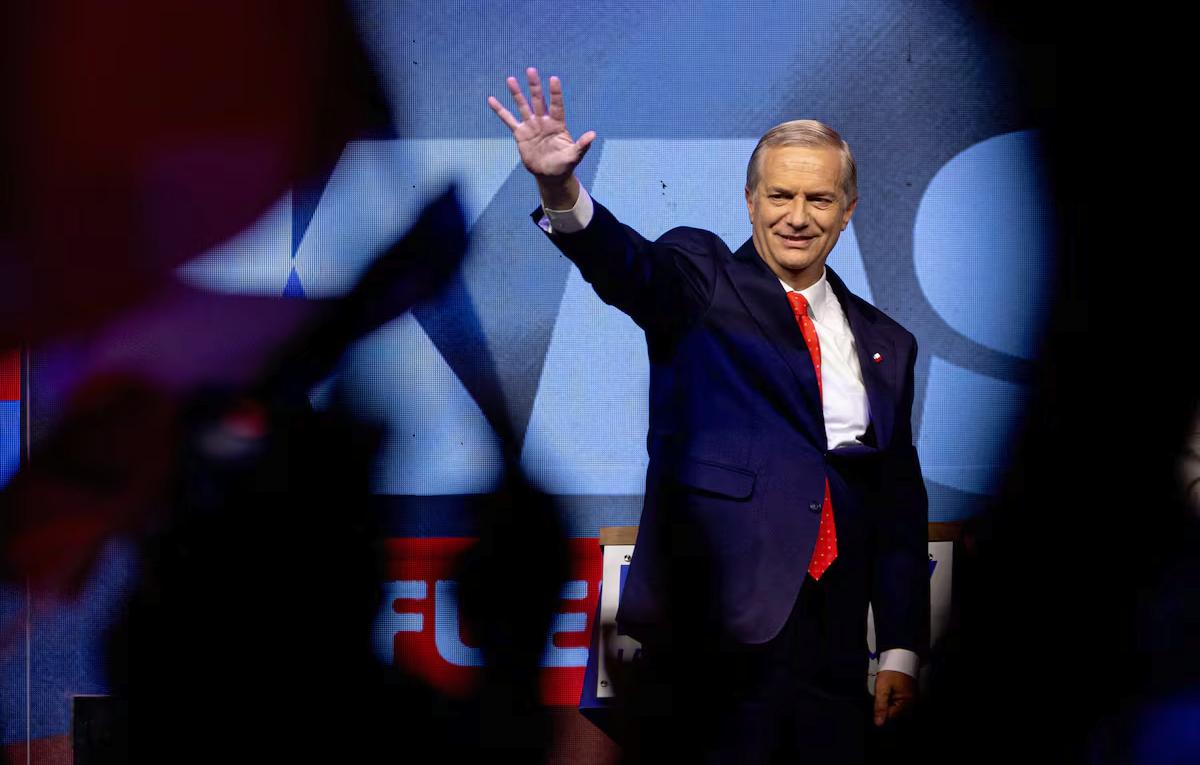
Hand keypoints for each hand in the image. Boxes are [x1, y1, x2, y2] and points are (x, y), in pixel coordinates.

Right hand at [487, 67, 594, 206]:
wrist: (550, 175)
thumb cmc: (564, 164)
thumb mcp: (574, 156)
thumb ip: (582, 145)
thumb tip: (593, 135)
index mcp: (557, 124)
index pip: (557, 105)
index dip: (555, 93)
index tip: (553, 79)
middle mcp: (543, 121)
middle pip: (538, 100)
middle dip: (534, 86)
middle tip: (531, 70)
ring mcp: (531, 126)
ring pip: (523, 106)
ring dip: (517, 93)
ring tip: (510, 79)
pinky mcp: (520, 134)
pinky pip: (508, 120)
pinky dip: (500, 110)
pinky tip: (492, 99)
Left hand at [873, 669, 916, 725]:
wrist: (899, 654)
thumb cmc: (892, 669)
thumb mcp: (882, 688)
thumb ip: (880, 706)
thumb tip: (879, 723)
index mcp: (907, 702)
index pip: (891, 716)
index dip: (881, 708)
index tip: (878, 697)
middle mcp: (912, 702)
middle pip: (894, 711)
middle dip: (886, 703)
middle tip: (882, 690)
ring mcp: (911, 696)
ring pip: (895, 705)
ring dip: (888, 699)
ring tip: (886, 686)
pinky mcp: (909, 692)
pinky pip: (899, 699)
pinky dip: (892, 695)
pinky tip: (890, 686)